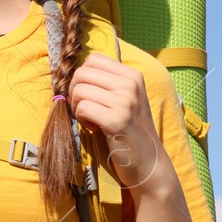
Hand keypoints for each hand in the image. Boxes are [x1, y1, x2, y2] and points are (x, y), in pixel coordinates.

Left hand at [67, 53, 166, 192]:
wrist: (148, 162)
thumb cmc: (128, 129)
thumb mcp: (124, 99)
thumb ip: (106, 83)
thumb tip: (72, 72)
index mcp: (133, 75)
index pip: (93, 59)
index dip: (83, 77)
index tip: (90, 94)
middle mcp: (131, 84)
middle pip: (82, 73)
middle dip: (75, 91)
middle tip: (86, 108)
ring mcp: (125, 101)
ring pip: (79, 90)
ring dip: (77, 107)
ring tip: (92, 119)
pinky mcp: (116, 120)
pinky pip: (82, 108)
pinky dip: (82, 119)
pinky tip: (95, 128)